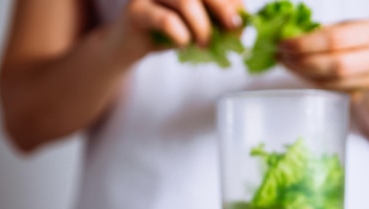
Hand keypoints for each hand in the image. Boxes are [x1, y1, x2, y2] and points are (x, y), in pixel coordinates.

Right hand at [109, 0, 243, 60]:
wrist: (127, 44)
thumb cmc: (165, 31)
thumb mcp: (195, 23)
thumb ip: (216, 20)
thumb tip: (241, 24)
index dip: (230, 1)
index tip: (240, 20)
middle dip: (222, 8)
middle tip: (232, 30)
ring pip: (185, 1)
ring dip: (202, 26)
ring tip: (204, 44)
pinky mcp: (135, 11)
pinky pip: (166, 20)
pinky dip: (181, 35)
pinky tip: (184, 44)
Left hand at [277, 20, 368, 100]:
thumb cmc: (361, 49)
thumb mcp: (351, 33)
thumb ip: (325, 34)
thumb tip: (288, 35)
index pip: (336, 39)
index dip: (306, 43)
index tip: (283, 43)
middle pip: (335, 63)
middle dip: (302, 61)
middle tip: (282, 56)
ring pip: (330, 80)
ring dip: (303, 72)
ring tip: (287, 64)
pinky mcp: (360, 97)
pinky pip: (329, 90)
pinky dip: (310, 82)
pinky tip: (299, 73)